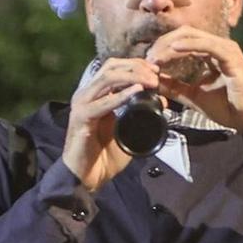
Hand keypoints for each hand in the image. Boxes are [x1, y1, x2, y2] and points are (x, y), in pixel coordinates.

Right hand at [64, 57, 154, 192]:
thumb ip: (142, 114)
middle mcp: (87, 95)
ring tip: (150, 82)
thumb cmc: (103, 156)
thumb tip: (162, 100)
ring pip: (107, 79)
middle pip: (111, 67)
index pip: (114, 67)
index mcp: (96, 95)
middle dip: (136, 67)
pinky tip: (136, 92)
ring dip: (132, 77)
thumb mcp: (128, 130)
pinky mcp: (81, 118)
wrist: (86, 178)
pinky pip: (103, 103)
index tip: (156, 70)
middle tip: (156, 74)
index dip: (135, 65)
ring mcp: (82, 104)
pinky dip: (121, 96)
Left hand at [148, 27, 242, 135]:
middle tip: (148, 60)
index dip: (163, 49)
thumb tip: (153, 81)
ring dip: (170, 45)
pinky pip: (207, 45)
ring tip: (155, 58)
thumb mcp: (194, 96)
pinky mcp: (231, 56)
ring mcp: (225, 49)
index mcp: (210, 54)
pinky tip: (173, 49)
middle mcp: (217, 47)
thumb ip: (175, 87)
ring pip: (192, 36)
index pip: (181, 42)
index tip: (148, 64)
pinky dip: (189, 45)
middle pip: (183, 34)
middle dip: (162, 45)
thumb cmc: (231, 108)